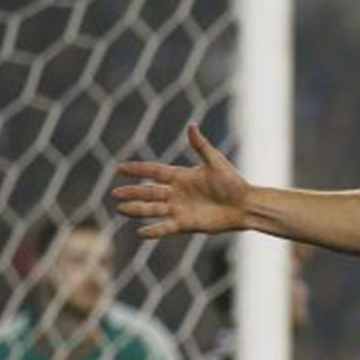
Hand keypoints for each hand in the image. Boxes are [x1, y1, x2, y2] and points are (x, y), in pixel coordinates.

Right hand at [114, 125, 248, 240]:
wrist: (245, 206)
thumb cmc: (233, 183)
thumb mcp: (216, 163)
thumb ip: (201, 146)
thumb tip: (191, 125)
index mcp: (181, 176)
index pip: (154, 172)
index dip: (137, 170)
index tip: (119, 169)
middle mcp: (177, 193)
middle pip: (148, 192)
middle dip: (132, 193)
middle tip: (114, 194)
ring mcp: (180, 209)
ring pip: (153, 209)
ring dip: (137, 210)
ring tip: (120, 209)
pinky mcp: (186, 224)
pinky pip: (166, 227)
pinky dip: (154, 231)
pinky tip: (140, 234)